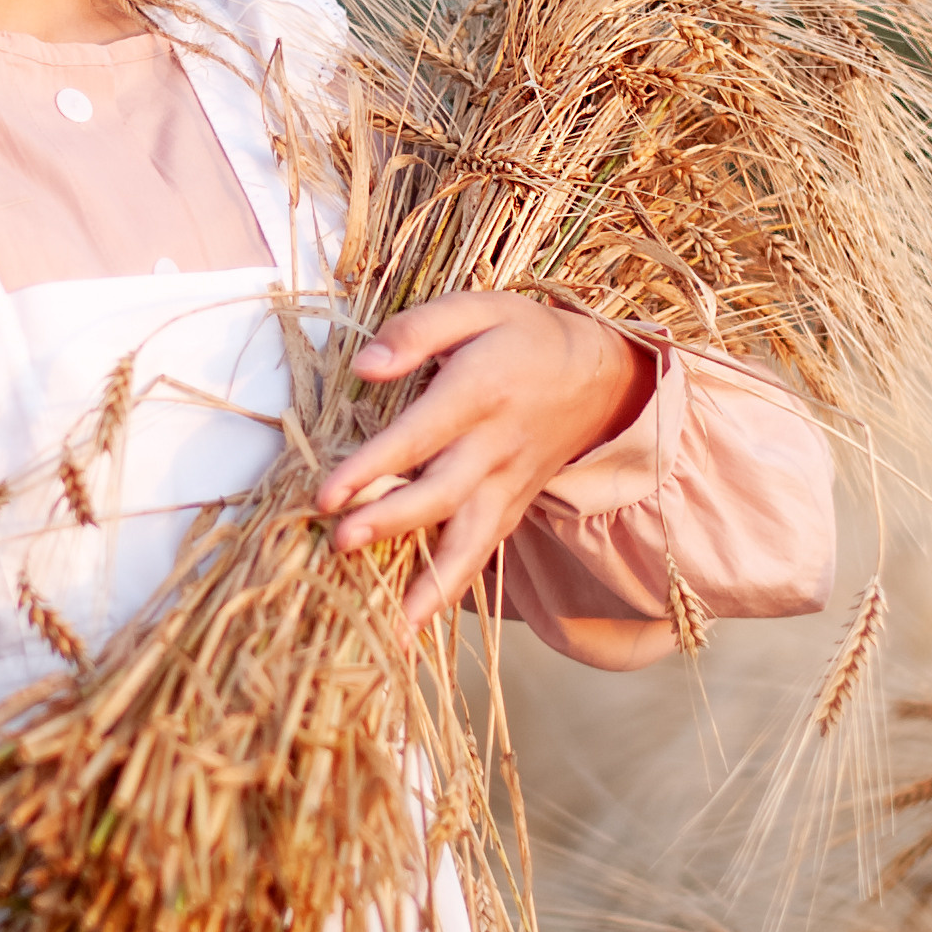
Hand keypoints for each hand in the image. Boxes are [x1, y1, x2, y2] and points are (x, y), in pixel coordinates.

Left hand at [315, 292, 655, 629]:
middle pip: (442, 494)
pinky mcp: (515, 507)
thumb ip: (419, 331)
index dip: (373, 467)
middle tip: (341, 543)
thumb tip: (364, 367)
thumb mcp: (478, 307)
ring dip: (431, 583)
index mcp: (482, 391)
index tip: (327, 494)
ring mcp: (510, 484)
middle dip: (391, 522)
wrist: (604, 375)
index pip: (420, 435)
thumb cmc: (526, 337)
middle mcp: (497, 446)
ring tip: (393, 623)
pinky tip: (416, 620)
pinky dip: (453, 589)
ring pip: (471, 540)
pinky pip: (484, 552)